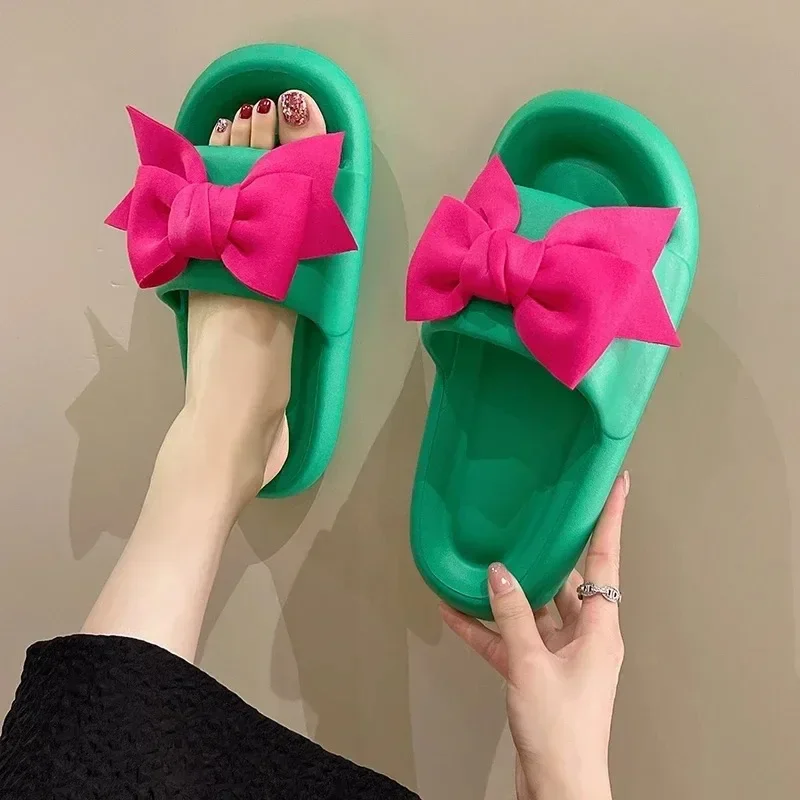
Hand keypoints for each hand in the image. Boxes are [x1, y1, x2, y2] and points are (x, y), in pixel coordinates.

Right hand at [441, 472, 628, 799]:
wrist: (557, 788)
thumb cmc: (561, 729)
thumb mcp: (532, 665)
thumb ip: (513, 616)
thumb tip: (498, 573)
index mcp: (600, 628)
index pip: (606, 559)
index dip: (610, 518)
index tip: (618, 483)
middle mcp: (585, 636)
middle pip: (565, 582)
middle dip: (545, 553)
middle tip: (532, 517)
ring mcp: (560, 656)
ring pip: (532, 611)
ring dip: (505, 595)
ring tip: (478, 563)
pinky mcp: (537, 675)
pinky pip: (511, 641)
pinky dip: (486, 629)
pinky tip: (455, 613)